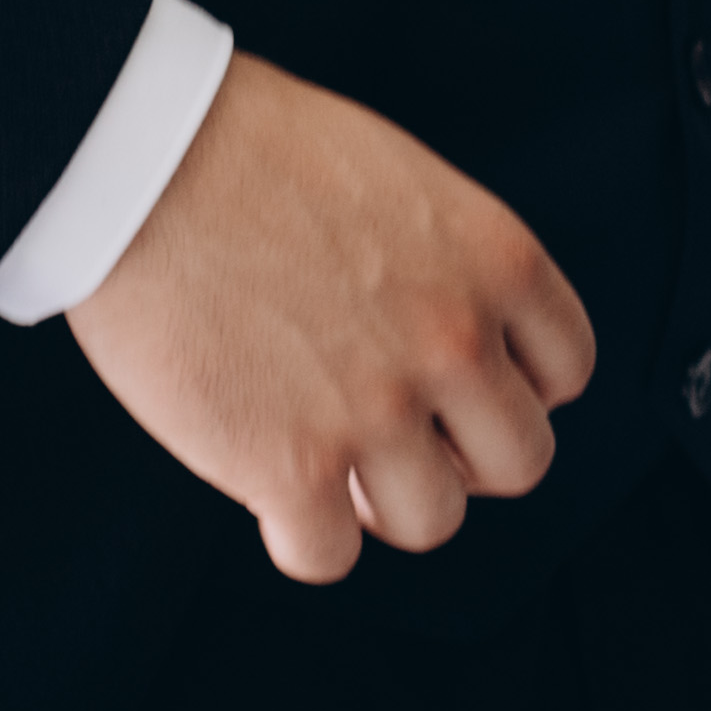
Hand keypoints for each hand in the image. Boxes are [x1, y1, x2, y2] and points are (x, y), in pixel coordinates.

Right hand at [64, 52, 594, 584]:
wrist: (145, 160)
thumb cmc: (258, 154)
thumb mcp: (404, 183)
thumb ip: (450, 268)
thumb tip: (457, 347)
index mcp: (498, 259)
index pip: (565, 370)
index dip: (509, 387)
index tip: (454, 385)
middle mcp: (457, 341)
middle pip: (519, 461)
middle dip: (459, 456)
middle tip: (393, 431)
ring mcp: (379, 411)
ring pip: (433, 520)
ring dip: (381, 501)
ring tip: (326, 458)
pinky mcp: (292, 468)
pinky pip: (329, 555)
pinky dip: (297, 533)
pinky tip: (265, 485)